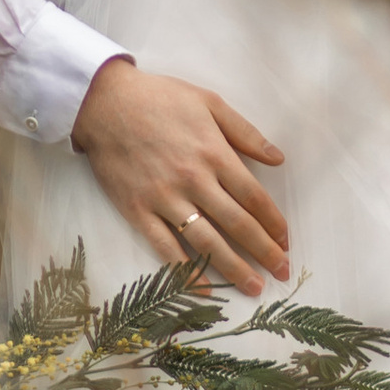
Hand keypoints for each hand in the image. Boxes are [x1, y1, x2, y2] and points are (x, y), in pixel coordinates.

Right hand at [70, 58, 289, 294]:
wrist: (104, 103)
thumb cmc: (159, 98)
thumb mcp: (209, 102)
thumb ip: (246, 132)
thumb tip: (278, 158)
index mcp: (214, 153)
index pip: (254, 197)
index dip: (274, 223)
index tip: (286, 241)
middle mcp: (194, 180)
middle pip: (237, 224)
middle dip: (264, 252)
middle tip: (282, 273)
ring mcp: (165, 198)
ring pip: (206, 242)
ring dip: (233, 268)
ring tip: (253, 288)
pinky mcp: (138, 210)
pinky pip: (166, 247)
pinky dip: (186, 272)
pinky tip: (203, 291)